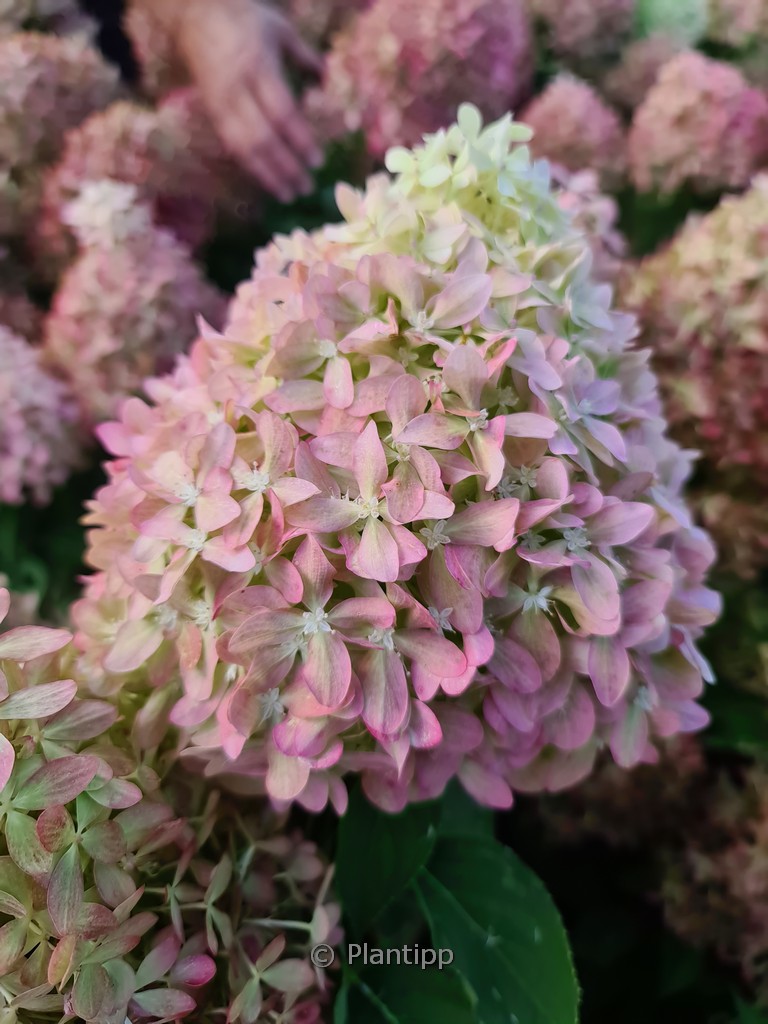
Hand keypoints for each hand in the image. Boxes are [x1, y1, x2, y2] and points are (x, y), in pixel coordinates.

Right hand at [177, 0, 323, 201]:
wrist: (193, 14)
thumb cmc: (245, 19)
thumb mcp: (280, 29)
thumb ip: (305, 56)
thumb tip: (327, 79)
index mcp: (259, 66)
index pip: (282, 113)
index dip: (300, 140)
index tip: (317, 161)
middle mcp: (237, 89)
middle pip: (263, 137)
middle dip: (286, 167)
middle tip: (307, 187)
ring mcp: (221, 103)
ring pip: (244, 148)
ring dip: (268, 175)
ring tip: (288, 195)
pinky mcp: (211, 112)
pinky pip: (231, 145)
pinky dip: (251, 167)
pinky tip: (267, 181)